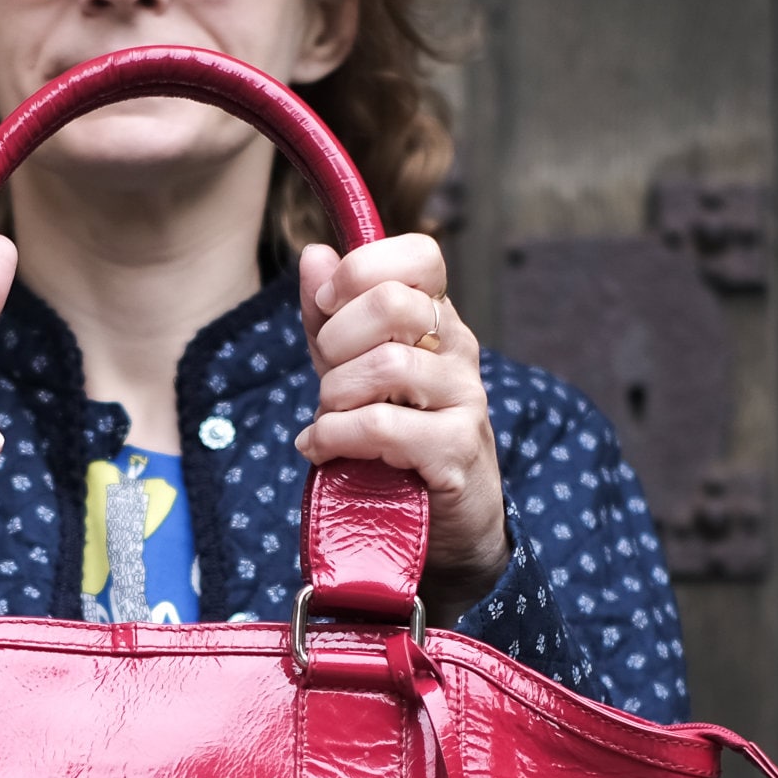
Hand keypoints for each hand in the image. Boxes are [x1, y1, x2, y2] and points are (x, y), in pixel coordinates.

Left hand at [295, 235, 508, 627]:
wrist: (444, 522)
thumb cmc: (394, 438)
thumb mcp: (352, 370)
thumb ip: (330, 316)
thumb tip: (314, 255)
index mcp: (436, 320)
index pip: (422, 255)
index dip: (364, 268)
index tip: (328, 305)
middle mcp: (457, 351)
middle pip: (393, 303)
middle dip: (336, 339)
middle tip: (327, 376)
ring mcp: (463, 400)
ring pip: (386, 366)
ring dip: (335, 396)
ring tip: (328, 419)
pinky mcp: (454, 452)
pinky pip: (381, 426)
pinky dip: (334, 437)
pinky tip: (320, 449)